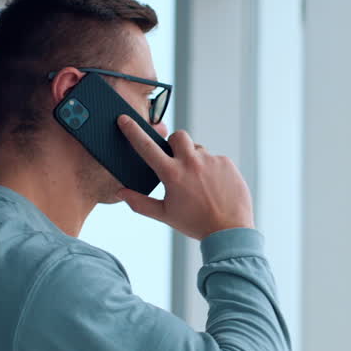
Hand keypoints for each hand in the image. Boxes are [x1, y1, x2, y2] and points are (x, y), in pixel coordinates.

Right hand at [115, 115, 255, 239]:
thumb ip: (140, 202)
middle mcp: (191, 162)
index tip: (124, 119)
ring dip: (194, 160)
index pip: (147, 147)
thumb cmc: (195, 223)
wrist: (229, 231)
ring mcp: (211, 160)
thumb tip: (121, 192)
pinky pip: (215, 159)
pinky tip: (214, 186)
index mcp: (172, 174)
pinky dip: (212, 169)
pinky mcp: (226, 162)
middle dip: (174, 143)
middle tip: (176, 160)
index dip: (133, 131)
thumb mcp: (165, 215)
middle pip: (178, 136)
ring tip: (200, 183)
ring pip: (198, 150)